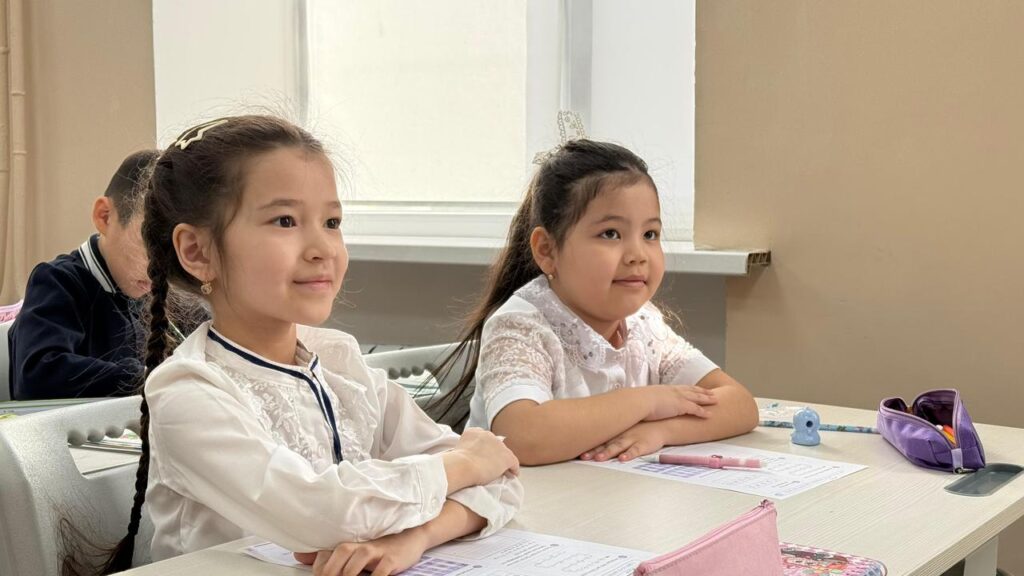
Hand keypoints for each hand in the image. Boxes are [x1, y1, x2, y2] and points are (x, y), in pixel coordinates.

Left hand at [293, 527, 428, 575]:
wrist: (411, 538)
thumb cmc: (379, 548)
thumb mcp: (353, 551)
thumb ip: (325, 556)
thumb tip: (298, 556)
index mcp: (345, 545)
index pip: (322, 561)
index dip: (319, 573)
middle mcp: (357, 546)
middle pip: (335, 559)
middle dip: (329, 575)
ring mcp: (375, 552)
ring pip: (353, 565)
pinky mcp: (390, 559)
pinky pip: (379, 572)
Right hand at [444, 428, 519, 491]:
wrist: (462, 465)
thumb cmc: (456, 462)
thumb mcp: (458, 448)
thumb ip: (466, 448)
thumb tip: (469, 456)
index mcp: (474, 431)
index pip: (483, 439)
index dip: (484, 449)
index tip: (483, 456)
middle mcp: (488, 434)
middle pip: (495, 445)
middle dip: (494, 454)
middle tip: (491, 465)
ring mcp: (499, 445)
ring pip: (504, 453)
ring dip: (502, 461)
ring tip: (502, 471)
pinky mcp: (507, 457)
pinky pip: (513, 463)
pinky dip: (513, 469)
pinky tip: (513, 475)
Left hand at [580, 421, 666, 461]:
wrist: (660, 425)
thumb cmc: (639, 428)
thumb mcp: (623, 428)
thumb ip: (610, 434)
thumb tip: (593, 437)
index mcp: (615, 432)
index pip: (599, 440)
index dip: (588, 445)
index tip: (576, 451)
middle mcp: (621, 435)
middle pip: (605, 444)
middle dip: (594, 451)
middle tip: (583, 457)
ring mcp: (632, 439)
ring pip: (617, 446)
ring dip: (608, 452)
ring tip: (599, 458)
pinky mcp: (643, 444)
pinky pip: (635, 450)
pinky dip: (629, 454)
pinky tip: (623, 459)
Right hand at [642, 385, 715, 421]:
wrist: (639, 401)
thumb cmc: (638, 402)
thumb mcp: (645, 399)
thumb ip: (649, 402)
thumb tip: (645, 406)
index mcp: (665, 389)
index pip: (681, 388)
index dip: (690, 389)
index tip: (696, 389)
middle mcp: (674, 391)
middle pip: (692, 390)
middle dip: (702, 391)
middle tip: (712, 392)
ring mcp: (678, 398)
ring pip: (697, 398)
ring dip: (707, 399)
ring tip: (716, 400)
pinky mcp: (681, 406)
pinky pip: (696, 409)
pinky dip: (703, 412)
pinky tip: (710, 415)